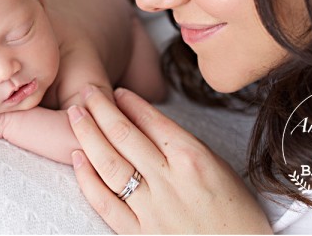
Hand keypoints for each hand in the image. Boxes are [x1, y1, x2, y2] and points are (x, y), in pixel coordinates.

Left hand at [68, 86, 271, 233]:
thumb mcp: (218, 167)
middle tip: (88, 91)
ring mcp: (151, 208)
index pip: (150, 120)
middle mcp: (169, 179)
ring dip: (88, 134)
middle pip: (124, 134)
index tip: (116, 91)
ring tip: (75, 113)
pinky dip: (86, 177)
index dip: (128, 101)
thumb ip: (181, 144)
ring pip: (109, 163)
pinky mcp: (138, 234)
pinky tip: (76, 157)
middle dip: (101, 107)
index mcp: (192, 157)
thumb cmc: (236, 214)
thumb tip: (145, 121)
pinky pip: (105, 202)